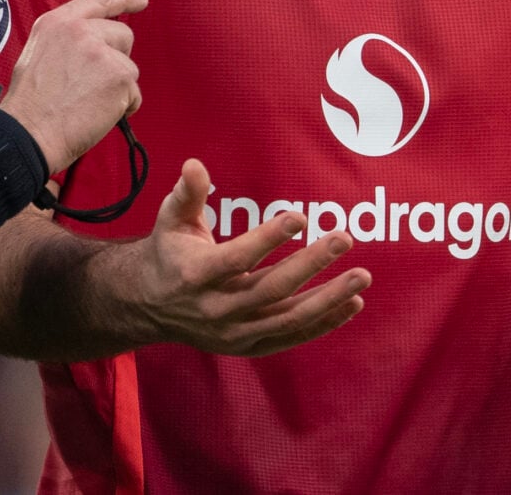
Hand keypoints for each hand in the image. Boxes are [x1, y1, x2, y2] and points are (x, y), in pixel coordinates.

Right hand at [0, 0, 144, 172]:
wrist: (30, 132)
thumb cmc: (30, 104)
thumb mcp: (38, 53)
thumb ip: (67, 41)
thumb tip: (94, 45)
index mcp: (57, 22)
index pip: (97, 0)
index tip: (142, 0)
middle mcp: (81, 31)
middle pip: (123, 34)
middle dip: (118, 57)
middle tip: (96, 83)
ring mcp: (102, 52)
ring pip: (129, 67)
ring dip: (117, 87)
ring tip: (88, 103)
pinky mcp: (120, 76)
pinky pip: (134, 93)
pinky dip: (124, 108)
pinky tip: (98, 115)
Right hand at [121, 159, 368, 356]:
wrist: (150, 306)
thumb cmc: (169, 252)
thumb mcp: (171, 219)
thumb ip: (188, 193)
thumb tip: (196, 164)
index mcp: (197, 274)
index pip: (238, 258)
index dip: (269, 238)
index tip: (301, 217)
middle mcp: (216, 309)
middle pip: (271, 288)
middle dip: (311, 264)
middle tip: (344, 238)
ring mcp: (234, 333)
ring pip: (288, 317)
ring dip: (328, 299)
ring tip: (361, 277)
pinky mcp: (249, 346)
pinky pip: (292, 336)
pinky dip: (324, 324)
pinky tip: (352, 304)